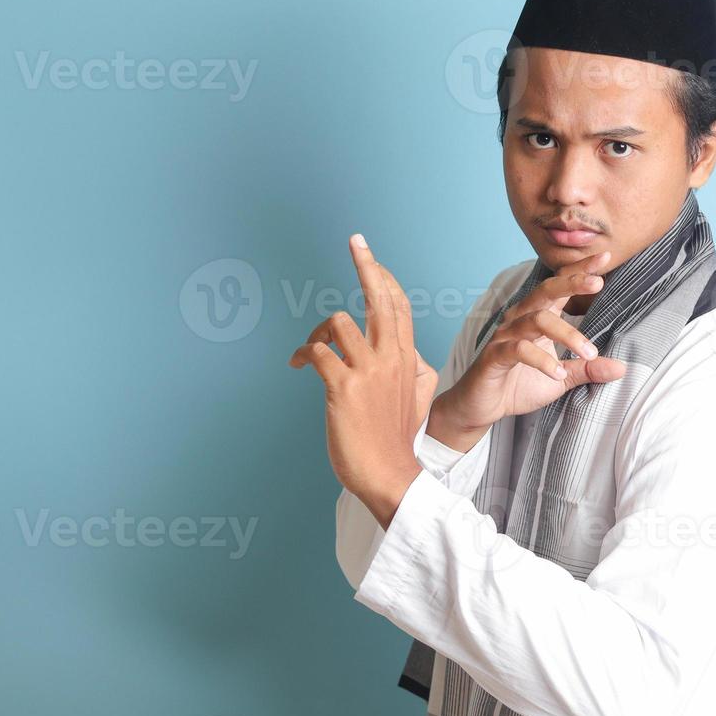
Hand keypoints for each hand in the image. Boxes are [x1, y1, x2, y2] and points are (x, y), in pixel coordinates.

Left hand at [288, 233, 438, 528]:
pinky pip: (318, 353)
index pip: (398, 306)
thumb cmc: (396, 440)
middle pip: (380, 299)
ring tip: (310, 349)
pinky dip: (303, 354)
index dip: (383, 277)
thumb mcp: (417, 399)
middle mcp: (390, 358)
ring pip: (339, 323)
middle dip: (367, 265)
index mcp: (406, 358)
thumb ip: (415, 371)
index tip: (370, 255)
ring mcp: (368, 372)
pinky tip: (298, 366)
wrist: (391, 474)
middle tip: (356, 241)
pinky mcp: (344, 388)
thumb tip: (413, 357)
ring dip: (318, 331)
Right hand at [430, 250, 626, 449]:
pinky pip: (518, 350)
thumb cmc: (518, 385)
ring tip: (588, 353)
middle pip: (545, 291)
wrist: (482, 407)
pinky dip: (541, 360)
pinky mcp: (493, 356)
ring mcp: (505, 336)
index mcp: (537, 318)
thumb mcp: (561, 379)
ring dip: (566, 334)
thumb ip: (587, 369)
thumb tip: (622, 368)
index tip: (606, 257)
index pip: (560, 287)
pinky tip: (557, 373)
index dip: (580, 271)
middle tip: (598, 283)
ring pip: (536, 320)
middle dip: (572, 283)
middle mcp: (520, 320)